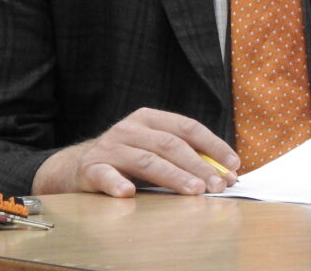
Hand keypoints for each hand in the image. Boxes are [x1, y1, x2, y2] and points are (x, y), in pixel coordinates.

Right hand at [31, 108, 239, 197]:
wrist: (77, 167)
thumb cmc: (127, 159)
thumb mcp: (154, 150)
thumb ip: (184, 156)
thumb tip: (226, 173)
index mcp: (150, 118)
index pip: (187, 128)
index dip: (213, 145)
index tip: (233, 165)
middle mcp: (130, 128)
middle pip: (170, 144)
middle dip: (198, 165)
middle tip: (218, 185)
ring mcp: (110, 147)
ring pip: (146, 160)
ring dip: (173, 176)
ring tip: (194, 191)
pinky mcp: (91, 168)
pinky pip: (106, 175)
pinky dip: (117, 184)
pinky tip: (129, 193)